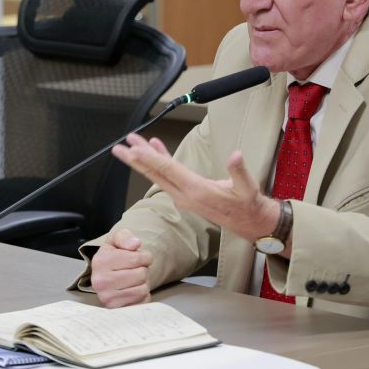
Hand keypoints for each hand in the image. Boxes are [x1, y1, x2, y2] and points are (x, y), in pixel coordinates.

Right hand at [90, 228, 152, 307]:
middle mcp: (101, 282)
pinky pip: (141, 302)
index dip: (144, 256)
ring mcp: (107, 298)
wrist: (105, 275)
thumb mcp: (116, 240)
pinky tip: (132, 290)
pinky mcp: (117, 310)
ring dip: (143, 283)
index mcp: (101, 261)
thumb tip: (135, 244)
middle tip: (134, 269)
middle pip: (141, 274)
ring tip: (132, 279)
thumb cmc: (113, 256)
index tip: (139, 257)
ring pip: (143, 288)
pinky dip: (142, 296)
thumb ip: (125, 237)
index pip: (137, 258)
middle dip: (143, 269)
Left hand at [112, 133, 279, 244]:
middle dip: (136, 160)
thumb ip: (240, 171)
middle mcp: (185, 195)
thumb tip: (236, 155)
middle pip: (155, 173)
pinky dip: (161, 162)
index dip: (149, 158)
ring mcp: (184, 196)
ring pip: (159, 175)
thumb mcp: (248, 188)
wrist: (250, 223)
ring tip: (130, 145)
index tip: (133, 150)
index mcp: (197, 190)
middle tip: (118, 148)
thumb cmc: (248, 205)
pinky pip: (168, 176)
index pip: (168, 171)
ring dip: (144, 160)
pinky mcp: (187, 195)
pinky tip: (155, 149)